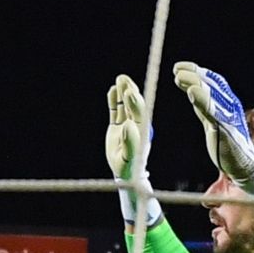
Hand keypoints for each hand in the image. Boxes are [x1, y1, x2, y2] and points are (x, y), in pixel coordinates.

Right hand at [105, 73, 158, 225]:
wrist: (124, 174)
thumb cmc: (129, 168)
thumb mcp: (128, 157)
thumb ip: (129, 142)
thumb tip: (128, 126)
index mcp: (141, 130)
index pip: (139, 113)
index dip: (135, 102)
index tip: (130, 92)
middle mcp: (135, 124)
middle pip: (133, 105)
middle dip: (129, 92)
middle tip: (124, 80)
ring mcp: (126, 124)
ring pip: (125, 106)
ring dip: (123, 93)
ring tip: (120, 79)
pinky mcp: (117, 127)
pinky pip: (116, 111)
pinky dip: (114, 101)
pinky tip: (112, 90)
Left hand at [174, 60, 253, 216]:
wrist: (241, 165)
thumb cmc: (225, 142)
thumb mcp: (211, 119)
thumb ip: (202, 105)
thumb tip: (190, 88)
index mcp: (226, 103)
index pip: (213, 82)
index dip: (197, 72)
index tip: (180, 66)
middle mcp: (229, 106)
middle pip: (211, 85)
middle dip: (194, 75)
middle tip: (177, 69)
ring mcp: (228, 116)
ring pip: (211, 95)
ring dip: (195, 83)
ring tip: (180, 76)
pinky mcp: (225, 129)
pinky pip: (213, 112)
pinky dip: (203, 101)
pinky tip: (192, 92)